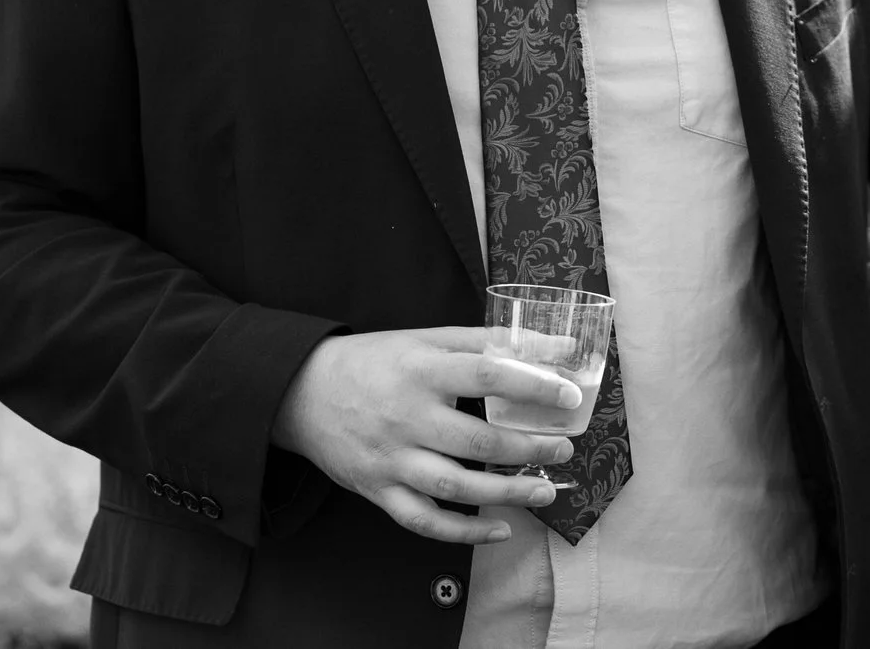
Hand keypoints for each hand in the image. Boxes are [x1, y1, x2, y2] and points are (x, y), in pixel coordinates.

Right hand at [270, 326, 582, 543]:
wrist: (300, 392)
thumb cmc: (376, 361)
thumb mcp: (425, 339)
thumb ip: (484, 342)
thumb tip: (549, 346)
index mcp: (422, 370)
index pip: (488, 375)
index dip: (534, 387)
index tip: (569, 396)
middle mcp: (407, 416)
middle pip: (478, 441)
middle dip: (530, 449)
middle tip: (564, 448)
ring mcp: (391, 458)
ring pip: (456, 487)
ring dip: (508, 493)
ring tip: (546, 491)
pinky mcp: (377, 490)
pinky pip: (424, 520)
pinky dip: (464, 532)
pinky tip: (500, 529)